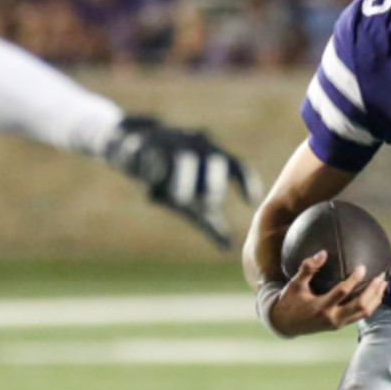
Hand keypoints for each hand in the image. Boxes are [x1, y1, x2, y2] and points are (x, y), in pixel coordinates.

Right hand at [104, 115, 262, 248]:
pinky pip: (151, 156)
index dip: (246, 182)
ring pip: (184, 159)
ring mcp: (173, 142)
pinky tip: (150, 182)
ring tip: (179, 198)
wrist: (138, 147)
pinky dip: (152, 171)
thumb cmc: (175, 180)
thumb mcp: (193, 202)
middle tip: (208, 204)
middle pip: (215, 162)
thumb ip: (212, 223)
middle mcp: (199, 146)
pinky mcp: (145, 143)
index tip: (252, 200)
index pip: (237, 167)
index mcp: (216, 159)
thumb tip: (229, 248)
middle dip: (214, 185)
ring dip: (182, 180)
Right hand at [270, 251, 387, 335]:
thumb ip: (308, 268)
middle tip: (381, 277)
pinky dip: (370, 304)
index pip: (342, 292)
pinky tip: (376, 293)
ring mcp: (337, 323)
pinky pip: (360, 315)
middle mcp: (332, 317)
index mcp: (321, 306)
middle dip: (373, 292)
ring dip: (376, 299)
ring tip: (384, 283)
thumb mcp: (295, 284)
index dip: (354, 280)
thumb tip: (322, 252)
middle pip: (360, 306)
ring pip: (363, 313)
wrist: (284, 324)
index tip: (363, 267)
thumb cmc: (290, 301)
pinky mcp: (340, 325)